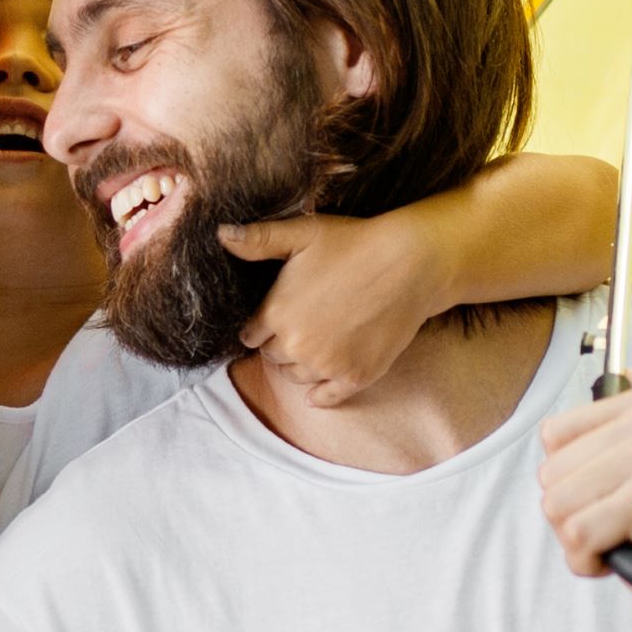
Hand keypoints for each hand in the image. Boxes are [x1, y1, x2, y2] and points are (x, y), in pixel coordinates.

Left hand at [225, 208, 449, 403]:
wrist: (411, 263)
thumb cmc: (355, 242)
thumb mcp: (302, 233)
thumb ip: (258, 239)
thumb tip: (220, 235)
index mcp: (276, 312)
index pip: (251, 336)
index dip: (261, 326)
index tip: (275, 318)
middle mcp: (296, 345)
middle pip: (273, 357)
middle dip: (281, 344)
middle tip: (300, 326)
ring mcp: (326, 365)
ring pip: (296, 377)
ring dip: (300, 365)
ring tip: (315, 344)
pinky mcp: (356, 377)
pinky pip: (327, 398)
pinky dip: (320, 395)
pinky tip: (318, 390)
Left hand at [534, 383, 631, 631]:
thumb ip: (630, 422)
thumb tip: (627, 372)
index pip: (553, 436)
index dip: (572, 480)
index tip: (614, 496)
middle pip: (550, 473)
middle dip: (574, 515)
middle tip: (623, 526)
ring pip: (557, 505)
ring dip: (581, 541)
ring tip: (627, 541)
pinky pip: (578, 536)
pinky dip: (590, 562)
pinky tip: (627, 560)